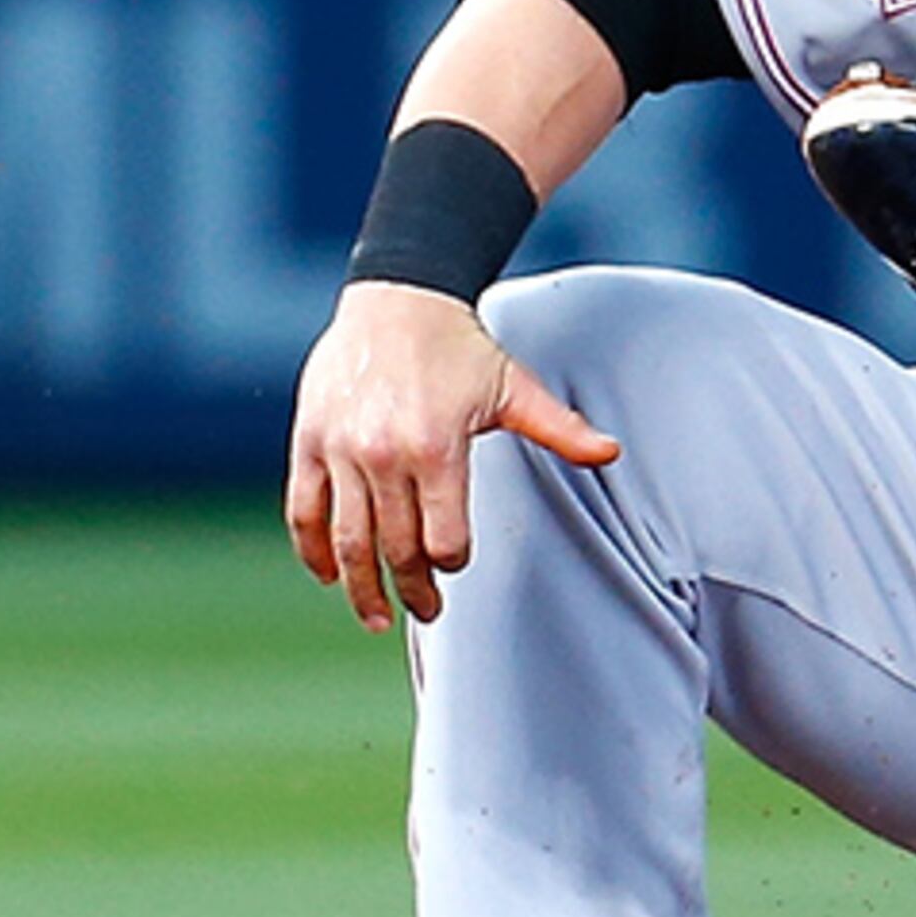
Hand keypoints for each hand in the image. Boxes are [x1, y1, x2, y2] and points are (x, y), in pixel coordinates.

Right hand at [284, 280, 619, 631]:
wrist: (397, 300)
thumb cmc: (459, 348)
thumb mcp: (515, 388)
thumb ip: (560, 430)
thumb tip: (611, 453)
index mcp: (437, 449)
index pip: (442, 539)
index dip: (451, 563)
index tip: (455, 567)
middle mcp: (384, 455)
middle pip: (396, 548)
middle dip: (412, 590)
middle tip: (425, 611)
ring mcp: (341, 450)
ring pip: (348, 539)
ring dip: (360, 587)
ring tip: (376, 616)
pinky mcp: (310, 441)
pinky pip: (305, 509)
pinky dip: (313, 548)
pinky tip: (328, 575)